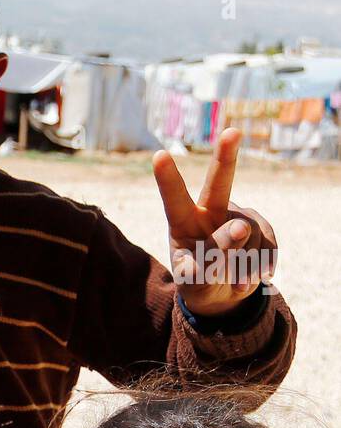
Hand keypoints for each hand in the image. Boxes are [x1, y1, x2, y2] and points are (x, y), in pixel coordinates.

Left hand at [154, 128, 276, 315]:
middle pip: (218, 183)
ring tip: (234, 282)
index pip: (174, 199)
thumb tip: (240, 229)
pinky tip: (253, 275)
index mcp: (183, 222)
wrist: (222, 295)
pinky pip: (267, 243)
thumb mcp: (196, 281)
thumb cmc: (200, 283)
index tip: (159, 155)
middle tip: (232, 133)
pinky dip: (261, 265)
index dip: (167, 179)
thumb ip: (211, 259)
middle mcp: (210, 211)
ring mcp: (238, 216)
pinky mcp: (262, 227)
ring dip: (243, 264)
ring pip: (247, 234)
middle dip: (226, 157)